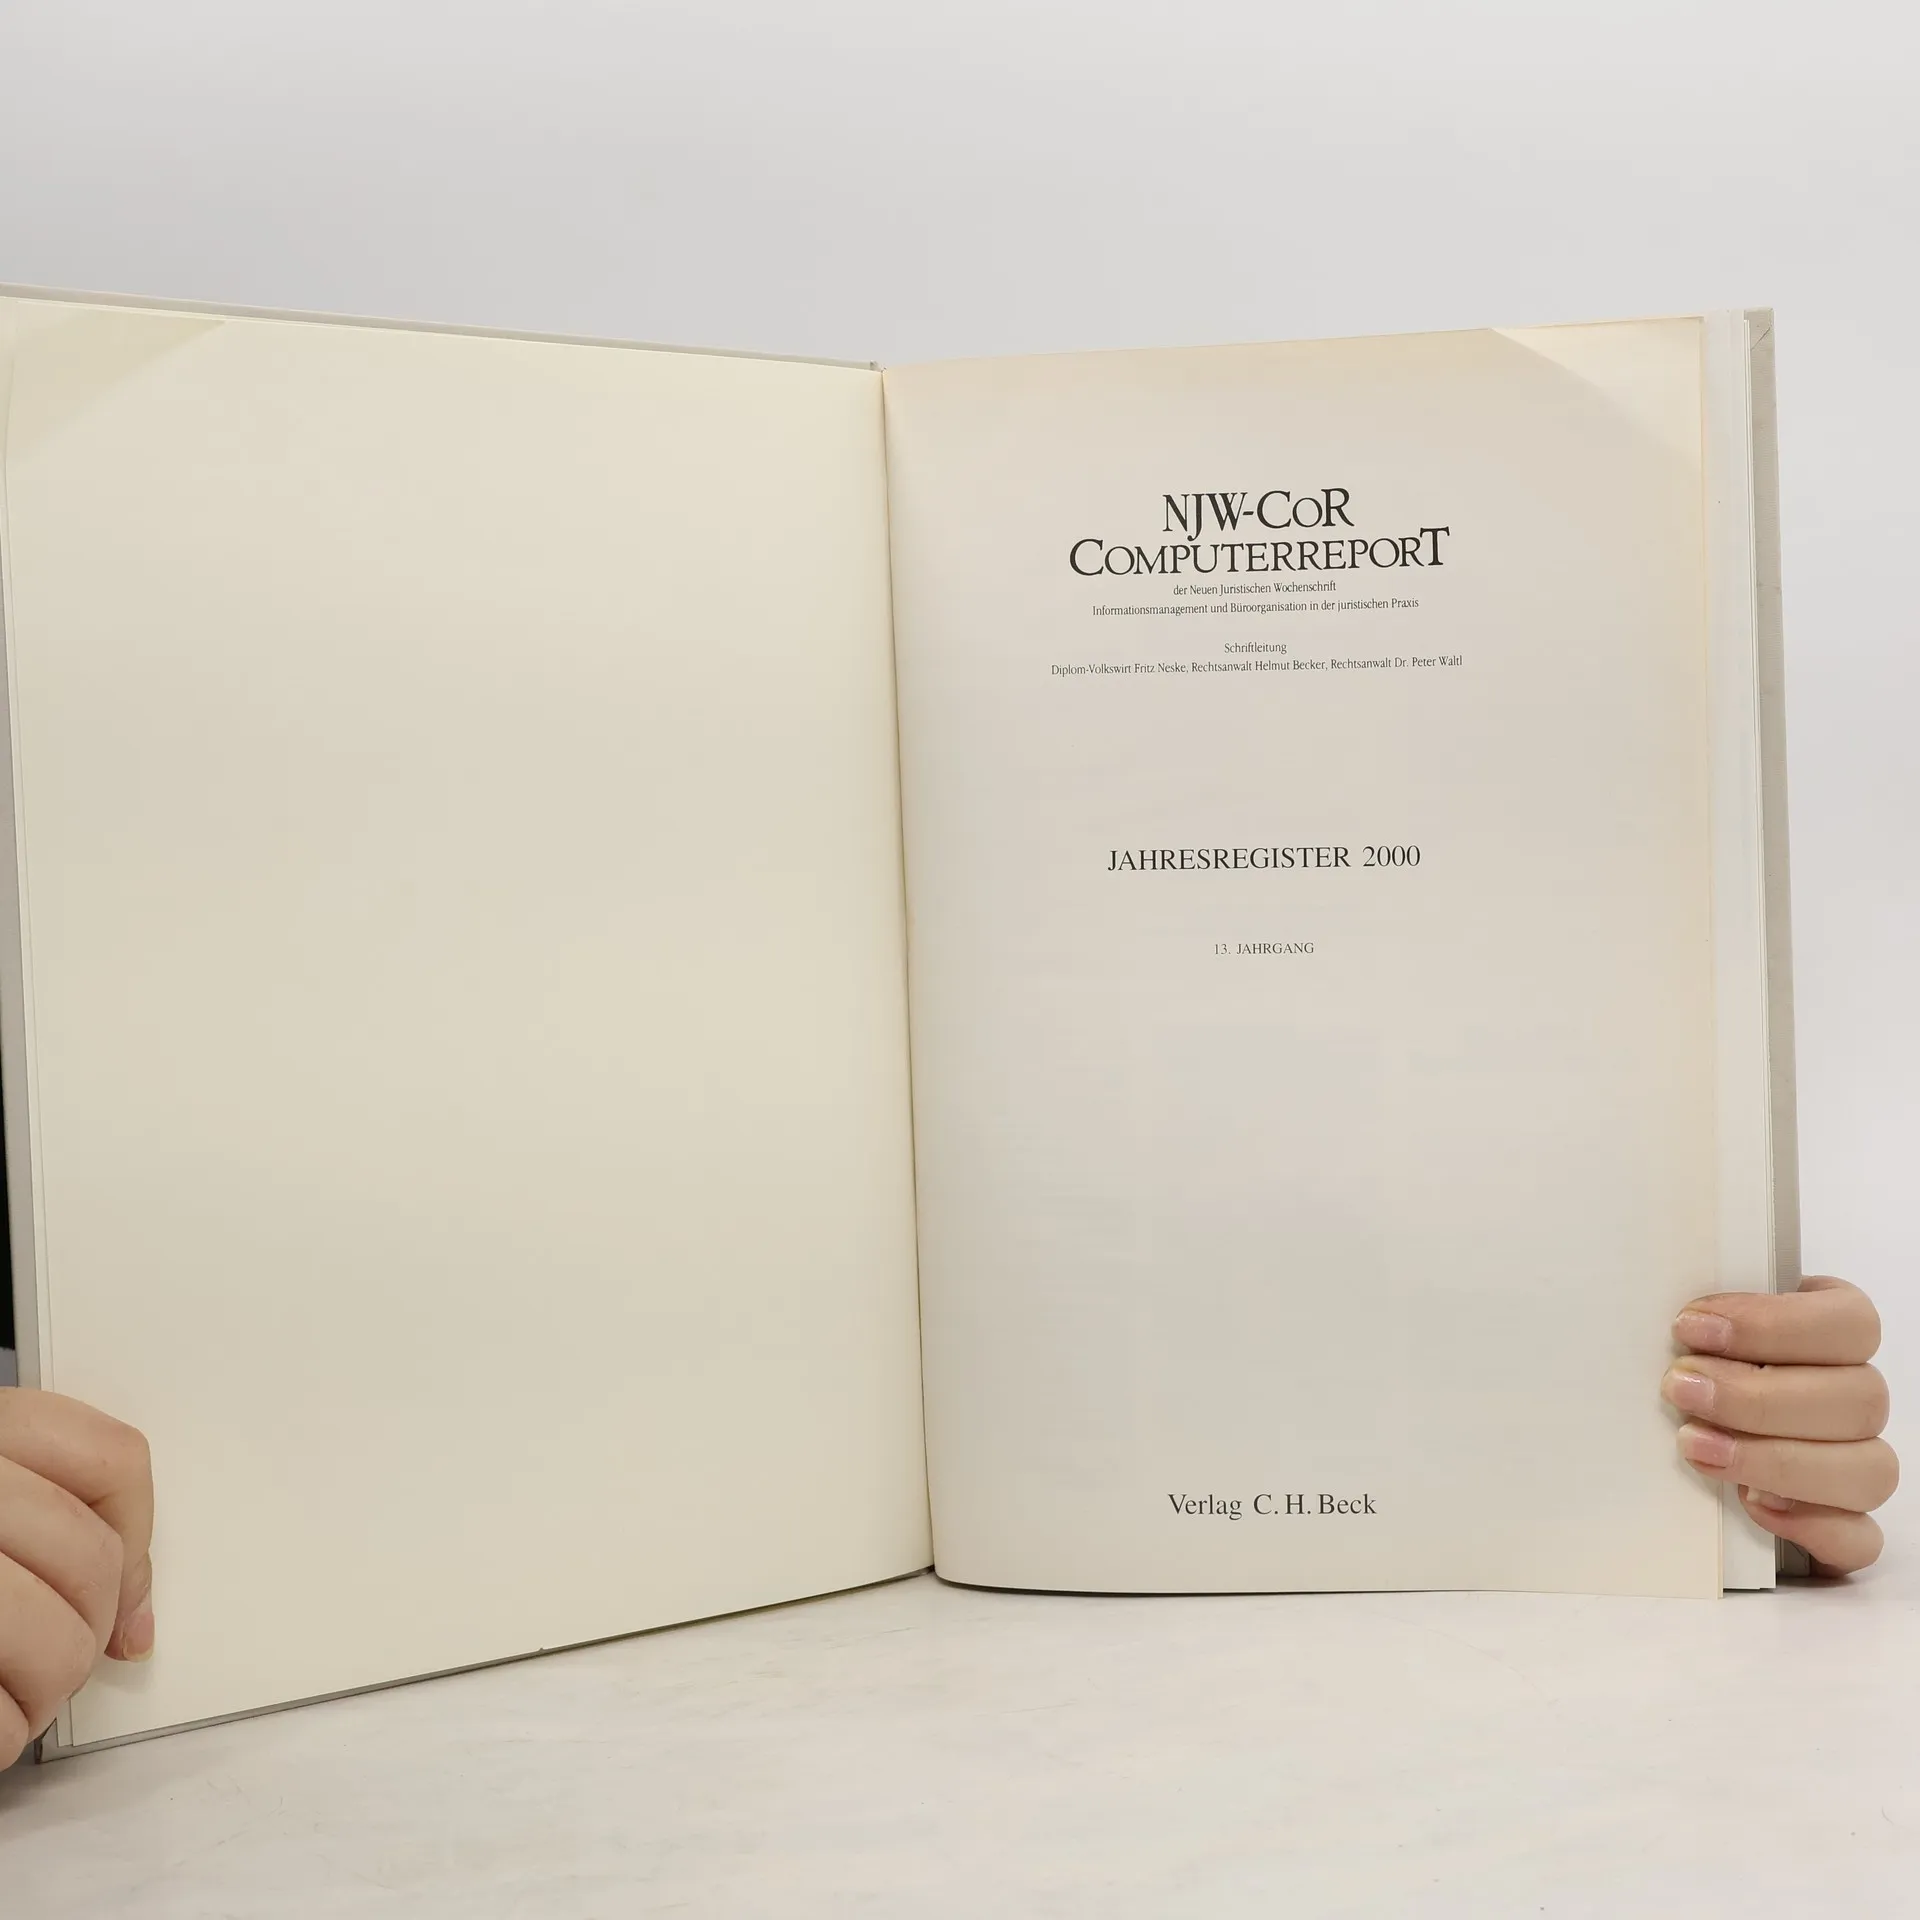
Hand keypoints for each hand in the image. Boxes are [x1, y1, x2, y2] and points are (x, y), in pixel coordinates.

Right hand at [0, 1389, 153, 1763]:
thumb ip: (45, 1523)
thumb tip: (131, 1611)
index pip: (113, 1459)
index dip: (136, 1531)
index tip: (121, 1583)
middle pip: (90, 1561)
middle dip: (89, 1627)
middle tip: (56, 1653)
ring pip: (57, 1644)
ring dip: (45, 1692)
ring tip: (10, 1693)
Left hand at [1663, 1276, 1896, 1574]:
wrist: (1683, 1427)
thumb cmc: (1693, 1359)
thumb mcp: (1696, 1327)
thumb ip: (1702, 1317)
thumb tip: (1677, 1319)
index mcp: (1833, 1332)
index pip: (1851, 1322)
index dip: (1776, 1325)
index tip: (1689, 1326)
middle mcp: (1856, 1398)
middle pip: (1860, 1399)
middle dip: (1757, 1397)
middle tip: (1680, 1389)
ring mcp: (1858, 1464)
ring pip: (1869, 1470)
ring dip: (1777, 1460)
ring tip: (1695, 1445)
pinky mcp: (1845, 1524)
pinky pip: (1860, 1538)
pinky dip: (1813, 1525)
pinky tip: (1753, 1505)